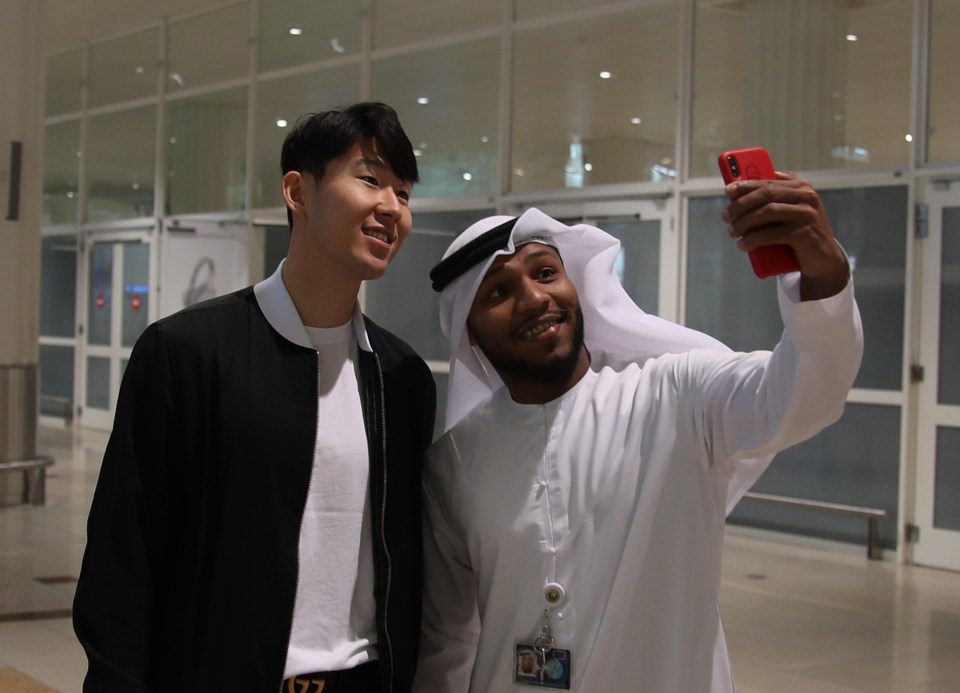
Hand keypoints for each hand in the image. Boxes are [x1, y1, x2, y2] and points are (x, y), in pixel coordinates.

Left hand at [722, 172, 849, 299]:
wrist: (823, 258)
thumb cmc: (799, 232)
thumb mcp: (790, 211)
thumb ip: (776, 198)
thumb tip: (740, 189)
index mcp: (801, 187)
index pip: (768, 182)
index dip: (745, 185)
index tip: (728, 191)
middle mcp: (806, 197)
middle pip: (766, 195)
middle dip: (741, 205)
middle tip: (726, 217)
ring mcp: (807, 215)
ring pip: (767, 212)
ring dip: (744, 223)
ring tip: (732, 232)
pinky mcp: (804, 234)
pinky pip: (772, 234)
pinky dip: (753, 240)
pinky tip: (743, 245)